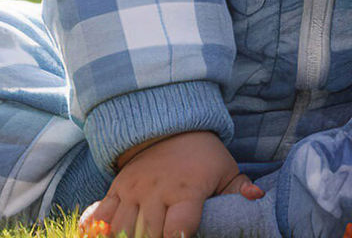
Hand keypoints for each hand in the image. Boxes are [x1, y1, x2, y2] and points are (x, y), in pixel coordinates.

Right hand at [78, 130, 261, 237]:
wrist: (171, 125)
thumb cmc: (203, 156)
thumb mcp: (225, 169)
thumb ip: (239, 188)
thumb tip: (256, 198)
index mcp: (187, 189)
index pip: (179, 226)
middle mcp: (157, 191)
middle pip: (149, 234)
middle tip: (162, 237)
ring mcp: (133, 190)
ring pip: (122, 229)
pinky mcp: (115, 189)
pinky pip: (99, 216)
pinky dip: (96, 231)